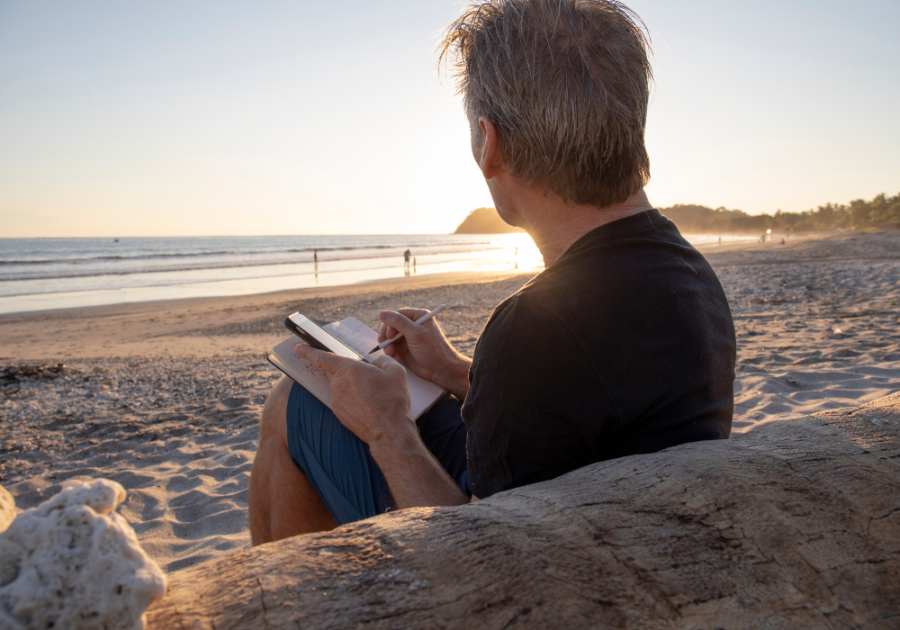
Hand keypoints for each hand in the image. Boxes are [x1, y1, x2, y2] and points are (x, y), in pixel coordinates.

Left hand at [295, 345, 414, 446]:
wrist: (389, 431)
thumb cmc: (392, 400)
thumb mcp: (395, 371)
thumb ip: (382, 360)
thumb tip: (376, 363)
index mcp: (348, 369)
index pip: (323, 357)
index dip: (309, 351)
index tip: (298, 348)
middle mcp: (338, 384)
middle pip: (334, 372)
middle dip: (345, 371)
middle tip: (364, 377)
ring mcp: (336, 400)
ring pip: (340, 387)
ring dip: (352, 387)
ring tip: (373, 395)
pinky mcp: (339, 414)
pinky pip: (343, 400)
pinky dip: (353, 400)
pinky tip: (369, 405)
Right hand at [377, 308, 470, 398]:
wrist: (441, 370)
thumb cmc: (432, 349)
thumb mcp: (415, 333)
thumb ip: (398, 322)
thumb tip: (381, 313)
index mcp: (418, 316)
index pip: (397, 315)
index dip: (389, 324)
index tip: (388, 335)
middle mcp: (412, 325)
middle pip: (391, 326)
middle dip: (387, 336)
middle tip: (384, 344)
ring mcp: (408, 338)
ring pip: (390, 339)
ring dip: (388, 346)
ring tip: (391, 354)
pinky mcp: (405, 350)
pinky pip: (393, 348)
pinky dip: (392, 353)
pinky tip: (397, 359)